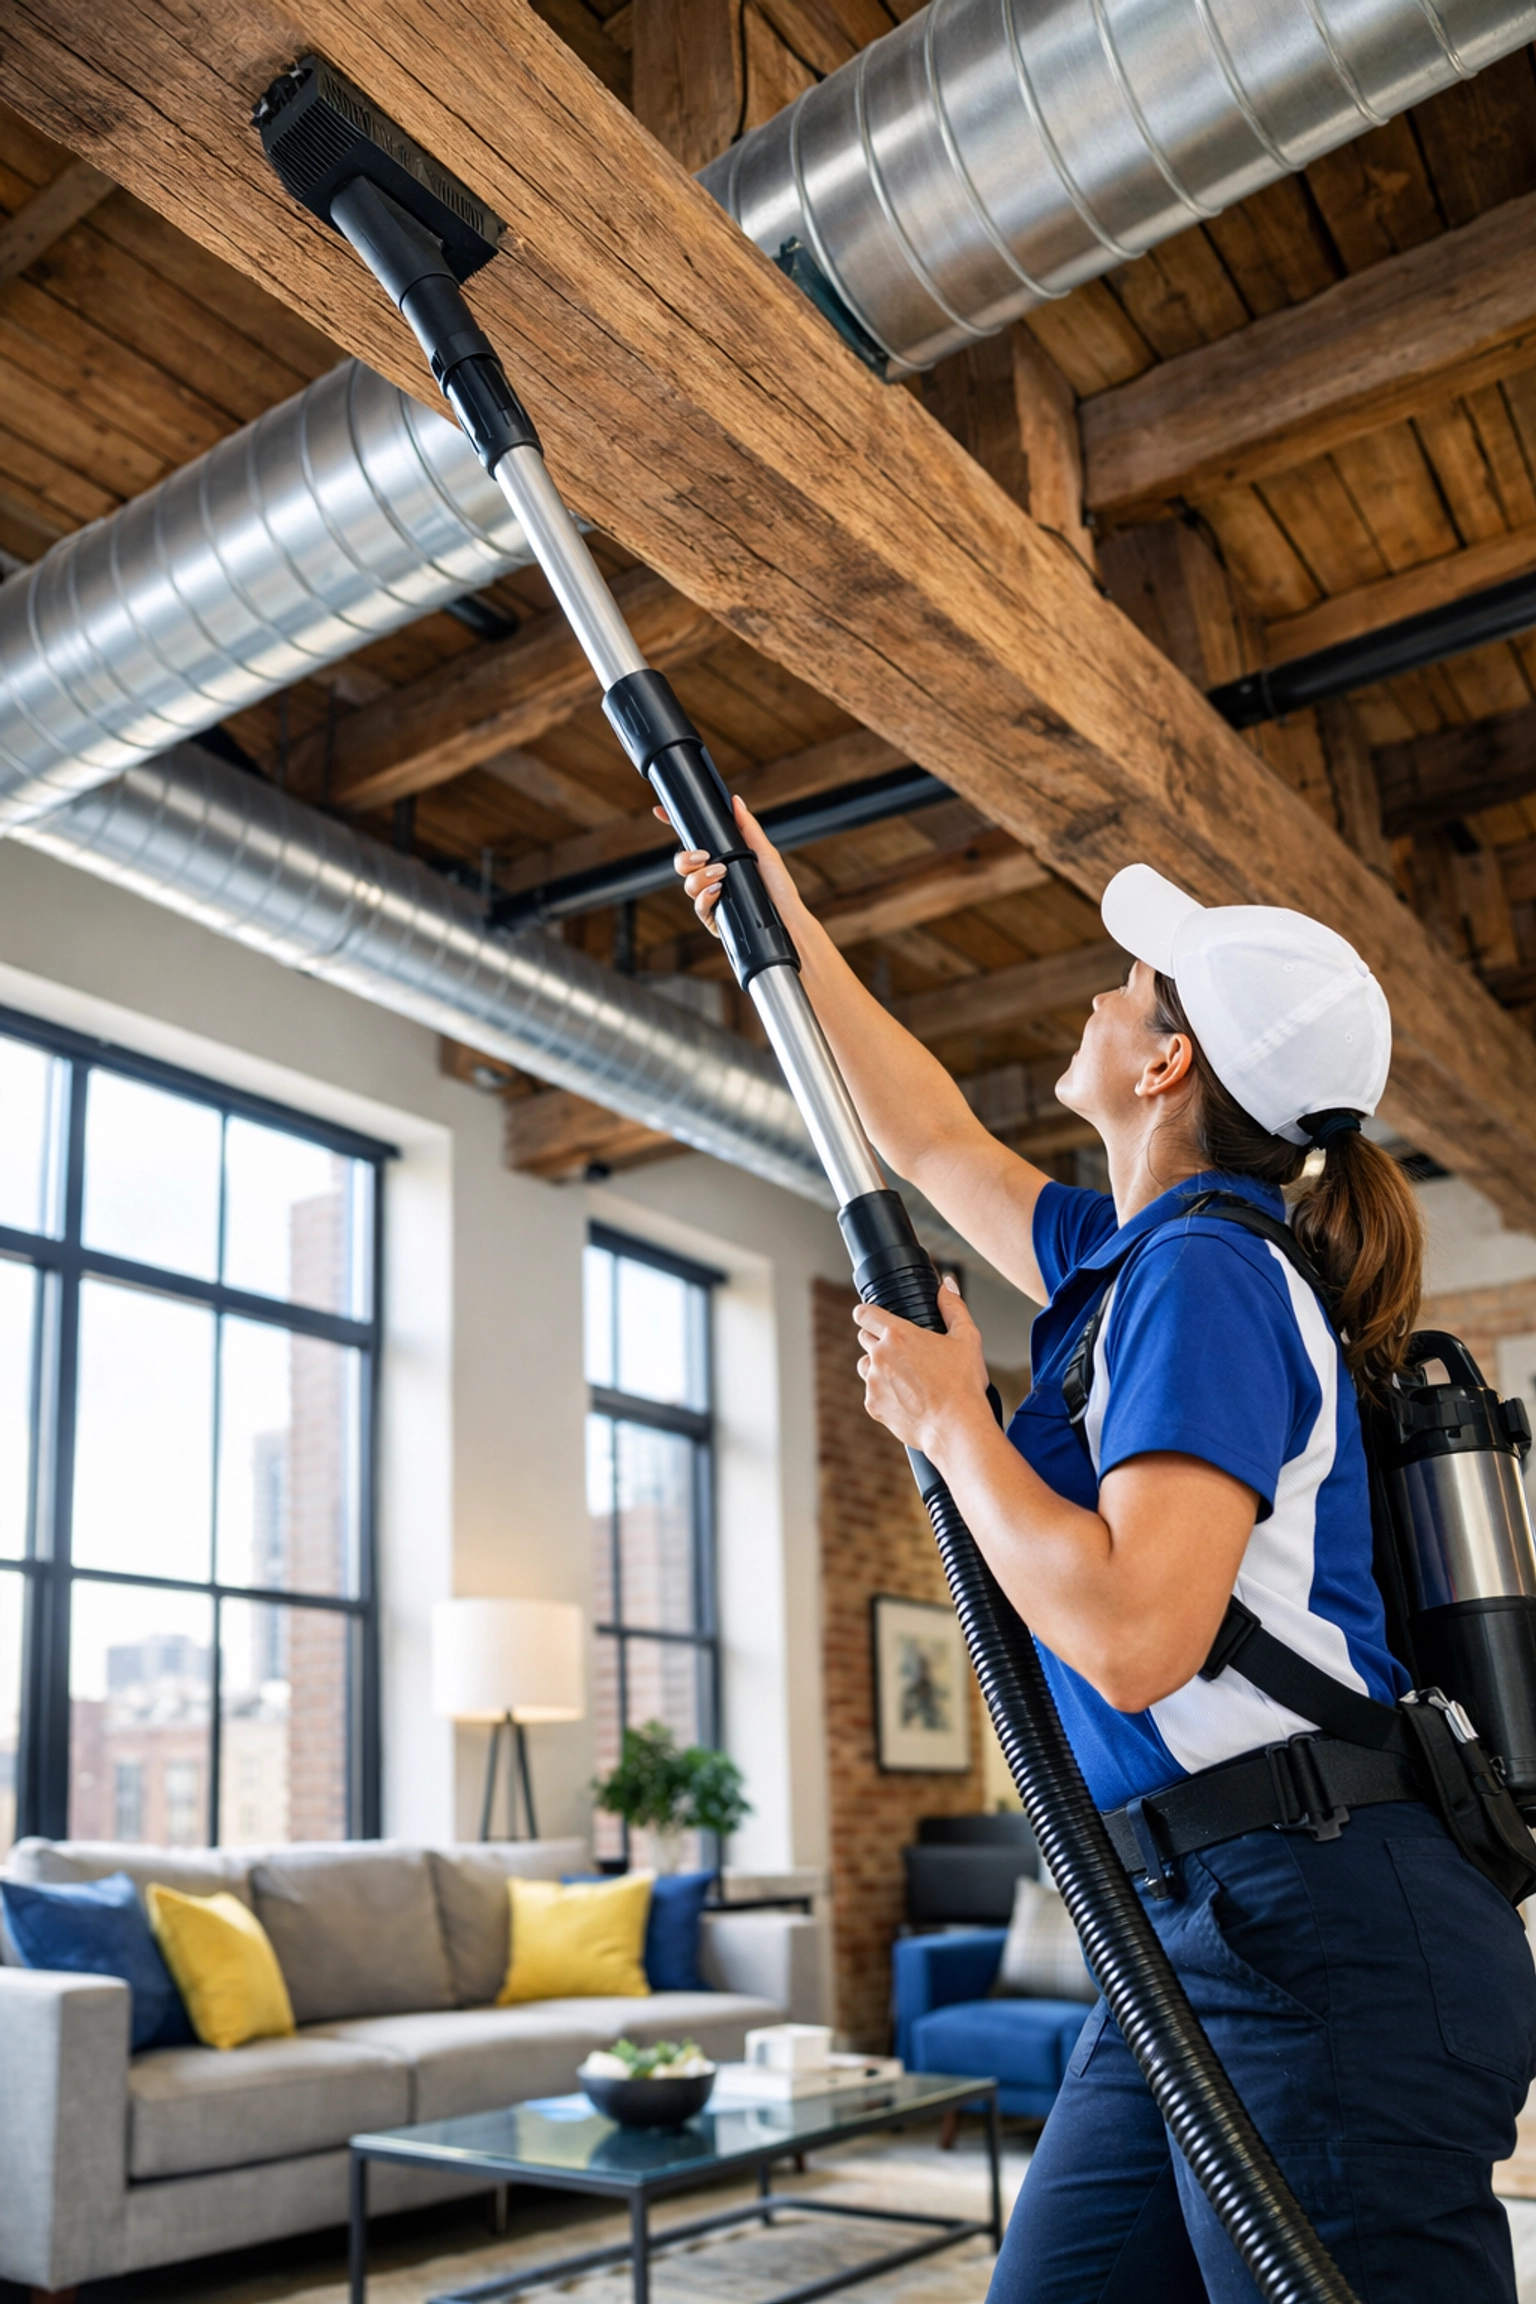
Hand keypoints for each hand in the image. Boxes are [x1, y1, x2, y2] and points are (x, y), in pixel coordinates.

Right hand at [659, 794, 805, 937]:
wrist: (788, 919)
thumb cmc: (779, 888)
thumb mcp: (764, 852)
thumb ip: (747, 826)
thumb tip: (735, 801)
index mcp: (721, 859)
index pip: (692, 841)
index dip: (674, 826)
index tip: (661, 812)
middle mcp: (712, 878)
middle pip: (682, 864)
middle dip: (685, 858)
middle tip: (704, 856)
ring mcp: (711, 898)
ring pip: (688, 885)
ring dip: (700, 877)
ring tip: (721, 874)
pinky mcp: (714, 919)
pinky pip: (698, 908)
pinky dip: (705, 897)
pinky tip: (718, 891)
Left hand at [853, 1277, 992, 1455]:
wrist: (956, 1427)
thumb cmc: (963, 1384)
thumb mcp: (967, 1338)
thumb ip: (953, 1306)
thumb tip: (946, 1284)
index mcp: (898, 1334)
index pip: (864, 1313)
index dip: (867, 1312)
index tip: (872, 1317)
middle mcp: (880, 1356)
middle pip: (864, 1338)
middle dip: (878, 1340)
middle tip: (902, 1352)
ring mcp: (873, 1382)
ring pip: (865, 1366)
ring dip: (879, 1367)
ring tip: (906, 1378)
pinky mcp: (872, 1405)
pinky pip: (872, 1393)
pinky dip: (884, 1394)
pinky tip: (907, 1399)